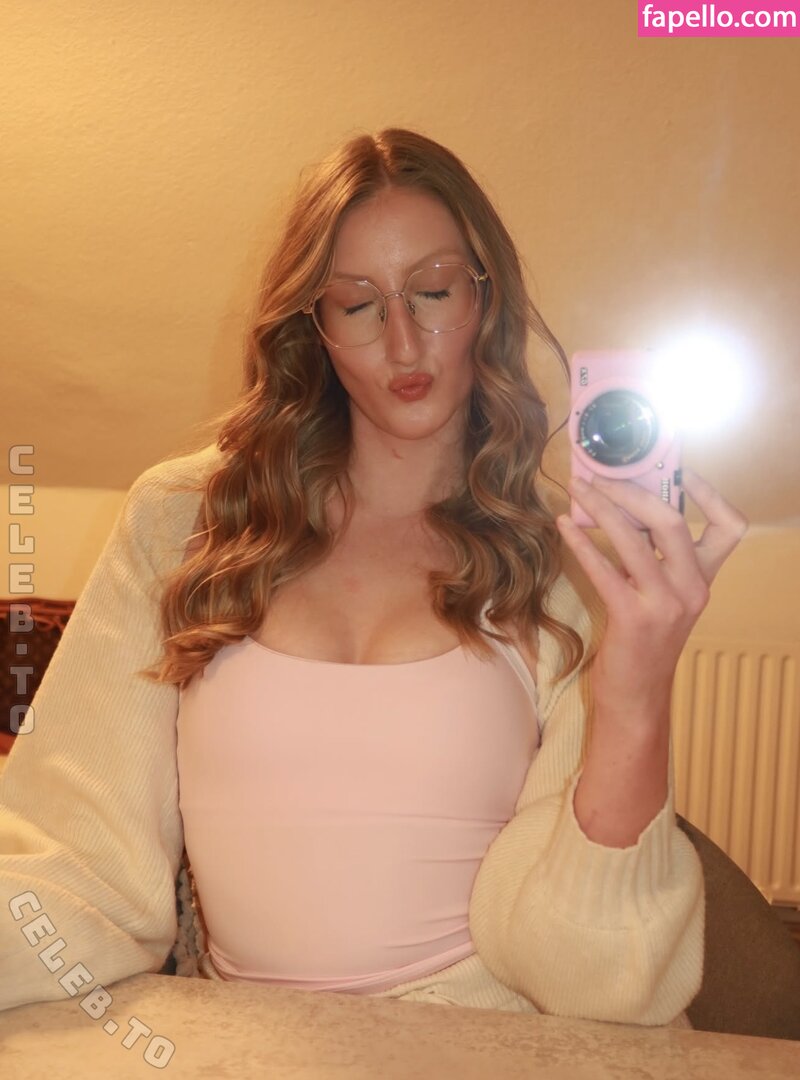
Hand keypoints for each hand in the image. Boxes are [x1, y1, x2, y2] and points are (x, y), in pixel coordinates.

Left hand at [556, 470, 747, 723]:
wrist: (637, 697)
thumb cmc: (644, 642)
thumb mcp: (664, 597)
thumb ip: (656, 558)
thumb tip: (623, 508)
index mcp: (703, 579)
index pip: (729, 527)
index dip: (709, 494)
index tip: (680, 470)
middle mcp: (692, 588)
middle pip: (672, 520)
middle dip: (632, 490)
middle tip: (600, 476)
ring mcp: (665, 604)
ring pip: (635, 539)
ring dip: (602, 507)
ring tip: (578, 490)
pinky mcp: (633, 619)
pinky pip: (604, 569)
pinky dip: (581, 542)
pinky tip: (563, 526)